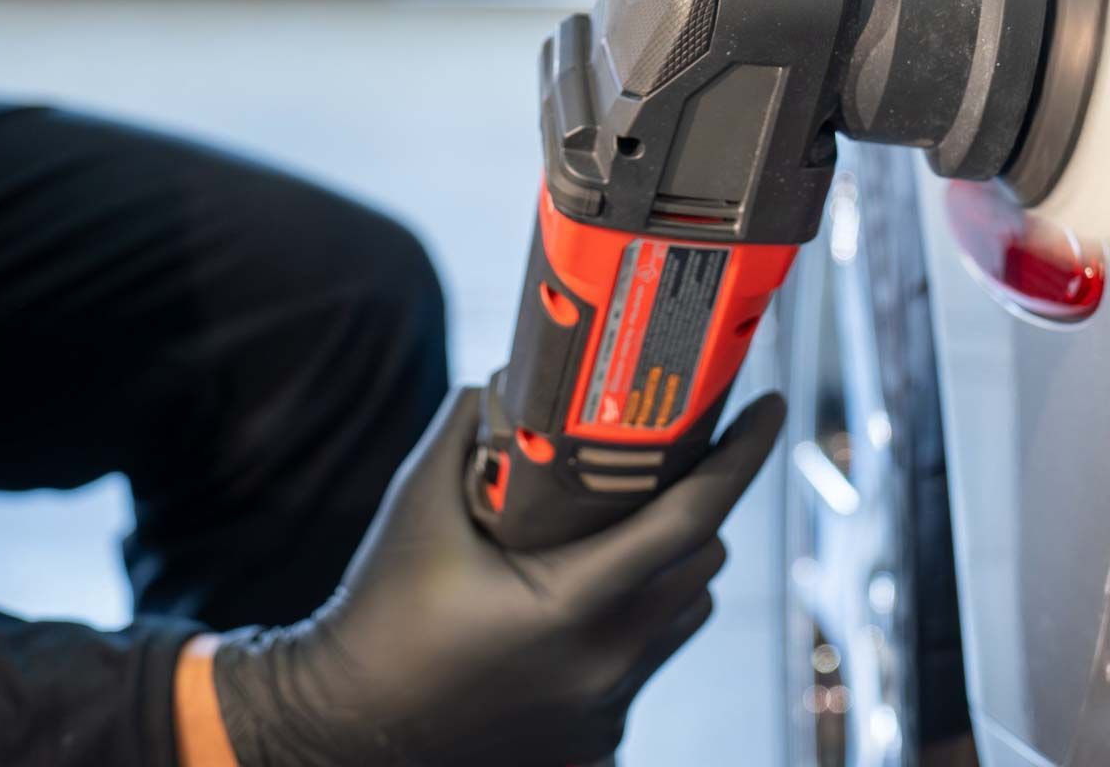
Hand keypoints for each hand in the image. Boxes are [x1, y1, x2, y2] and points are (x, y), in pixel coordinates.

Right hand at [210, 385, 785, 766]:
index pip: (692, 517)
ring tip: (620, 539)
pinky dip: (631, 628)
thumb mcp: (415, 507)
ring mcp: (606, 710)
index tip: (772, 406)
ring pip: (683, 616)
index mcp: (571, 604)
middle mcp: (605, 662)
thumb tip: (513, 378)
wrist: (337, 733)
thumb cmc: (375, 615)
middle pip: (702, 565)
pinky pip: (645, 664)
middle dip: (698, 511)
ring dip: (671, 573)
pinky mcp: (598, 742)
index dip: (743, 455)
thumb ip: (470, 430)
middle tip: (670, 471)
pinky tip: (578, 609)